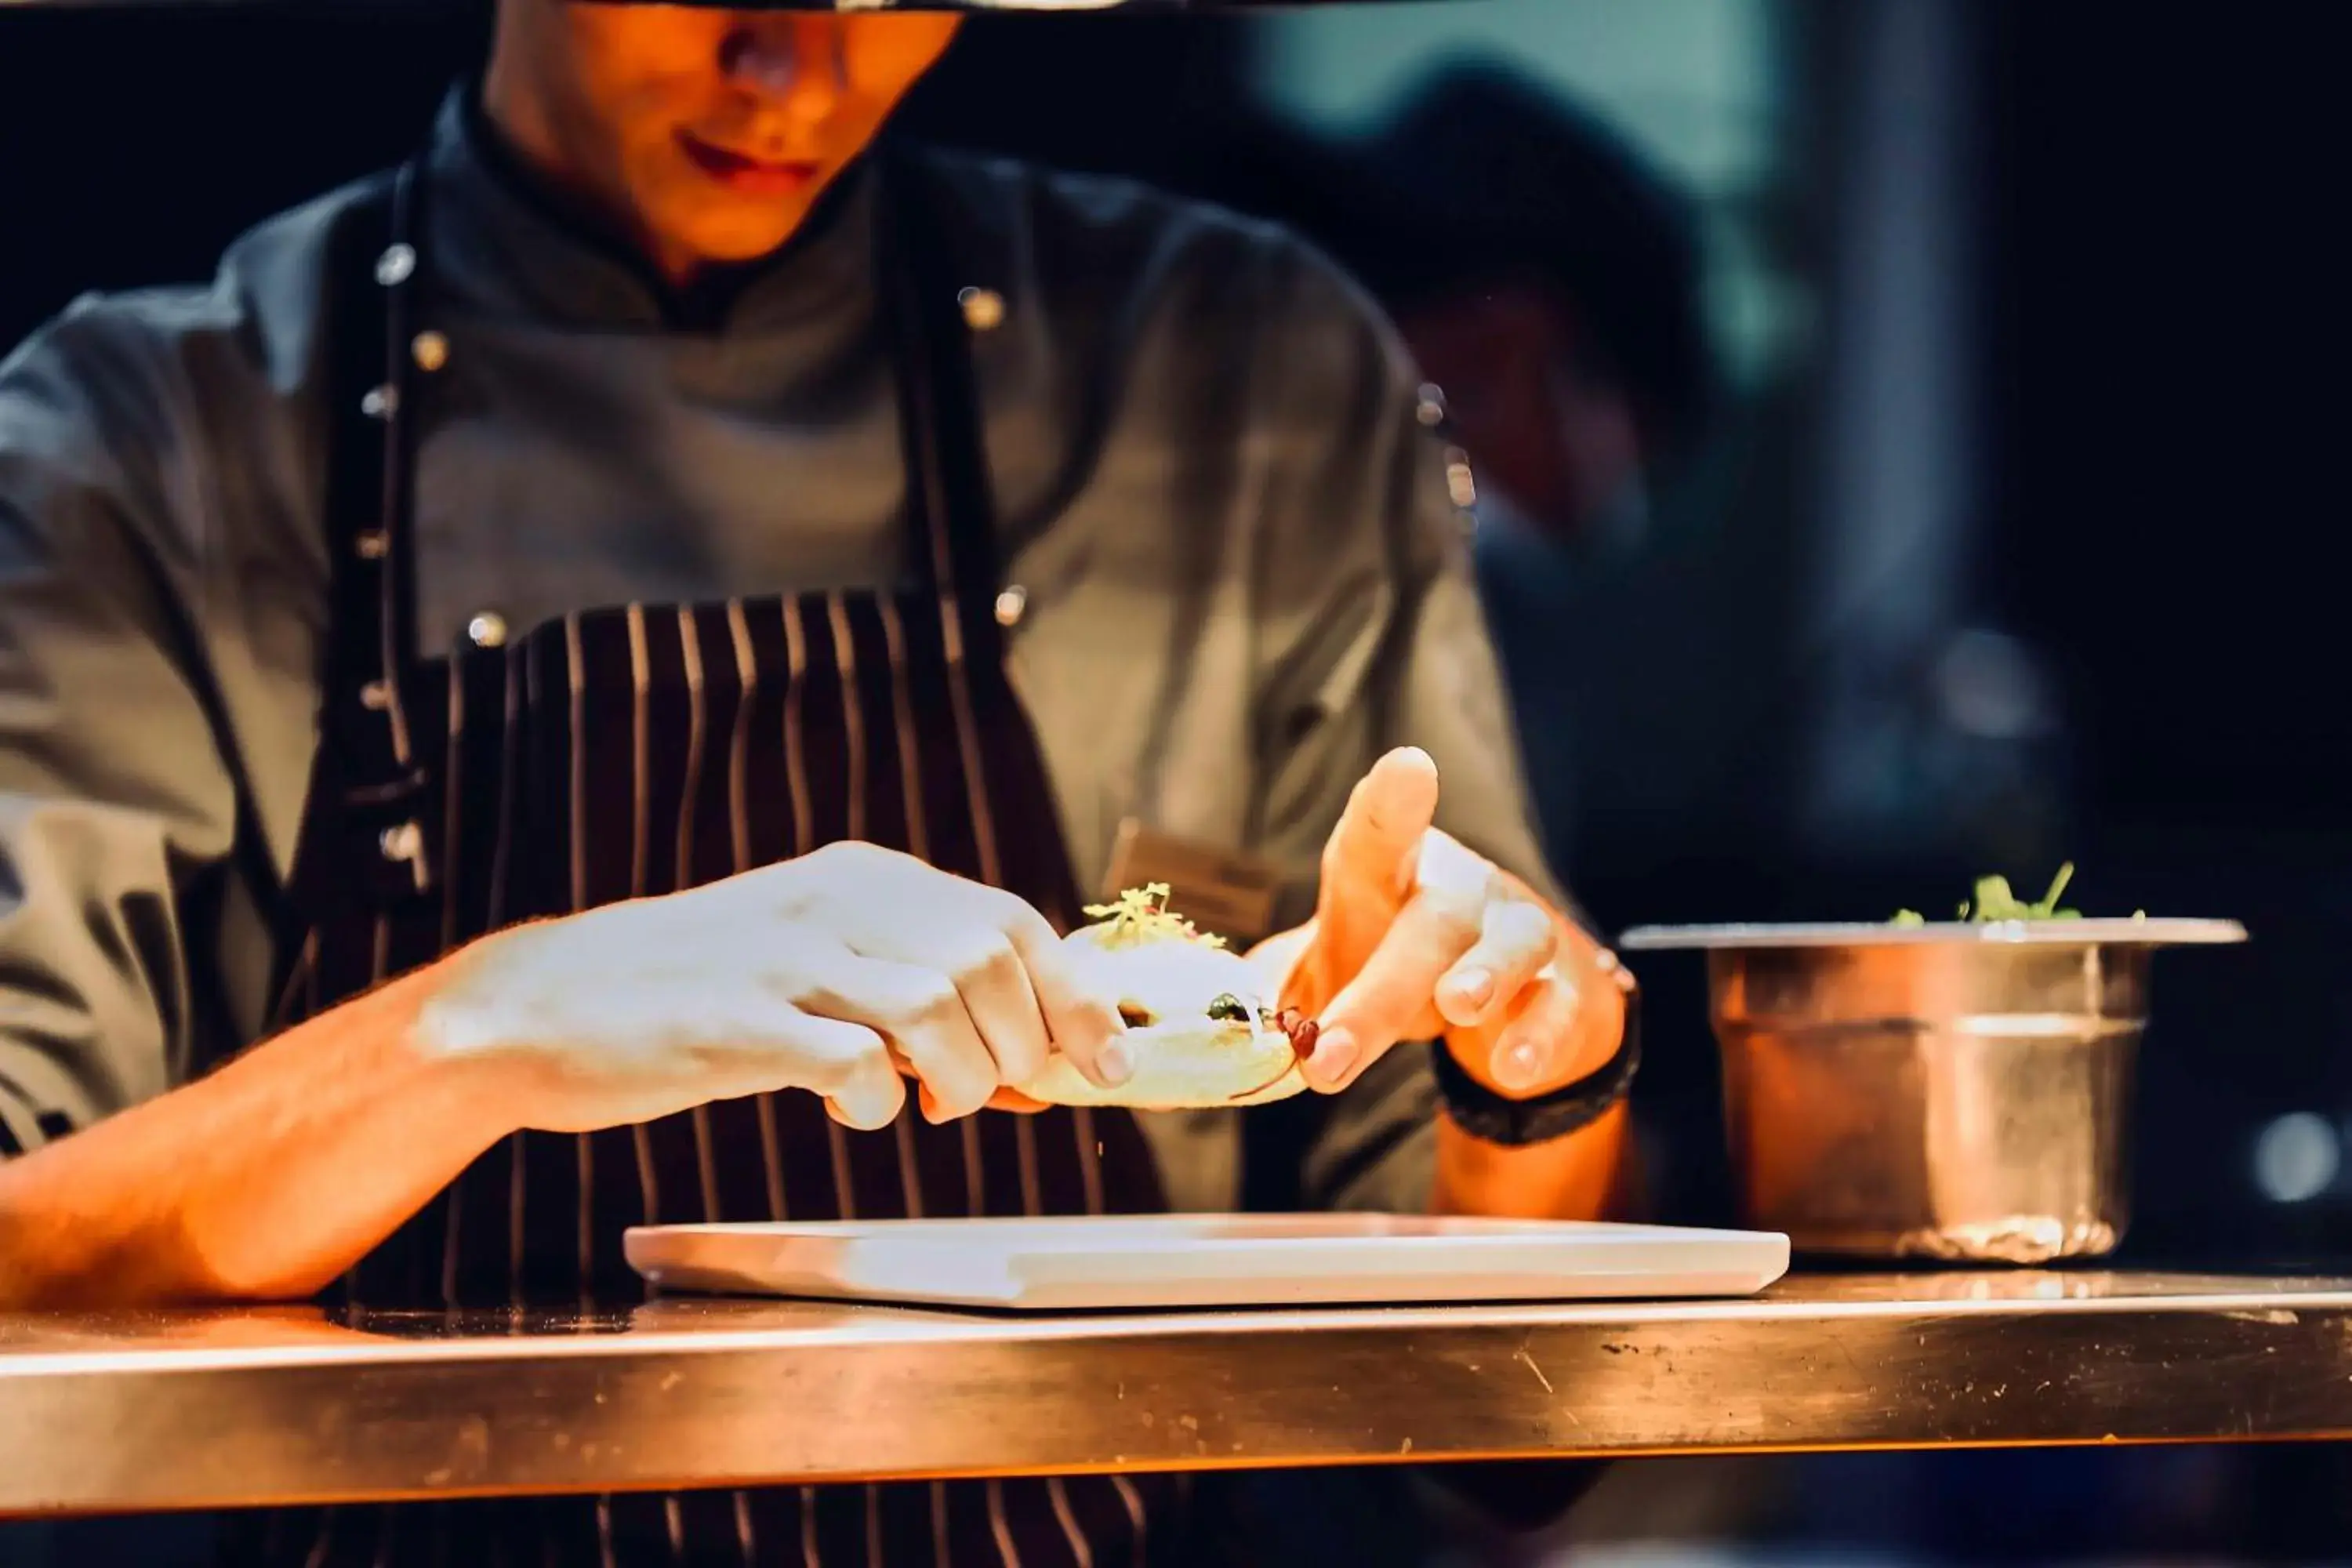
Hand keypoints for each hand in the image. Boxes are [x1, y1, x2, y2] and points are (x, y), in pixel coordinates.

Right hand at [414, 842, 1128, 1132]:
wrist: (545, 1008)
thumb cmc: (698, 1001)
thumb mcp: (817, 969)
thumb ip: (918, 1000)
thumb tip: (1037, 1067)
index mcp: (863, 878)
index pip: (1011, 920)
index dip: (1075, 997)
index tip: (1110, 1065)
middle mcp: (834, 901)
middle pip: (988, 959)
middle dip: (1019, 1045)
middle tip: (986, 1097)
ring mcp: (784, 956)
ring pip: (938, 1002)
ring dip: (958, 1077)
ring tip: (924, 1107)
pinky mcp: (734, 1020)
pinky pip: (851, 1062)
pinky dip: (875, 1105)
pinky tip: (849, 1113)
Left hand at [1259, 748, 1627, 1097]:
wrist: (1500, 992)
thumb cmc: (1395, 959)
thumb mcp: (1340, 962)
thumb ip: (1284, 990)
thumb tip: (1215, 1035)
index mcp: (1389, 872)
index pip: (1382, 832)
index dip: (1392, 802)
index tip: (1407, 768)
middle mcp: (1458, 889)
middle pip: (1425, 924)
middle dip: (1376, 992)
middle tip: (1329, 1052)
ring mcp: (1515, 930)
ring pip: (1506, 947)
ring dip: (1482, 978)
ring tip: (1457, 1008)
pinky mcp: (1561, 984)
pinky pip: (1554, 1006)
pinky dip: (1538, 1037)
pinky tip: (1513, 1069)